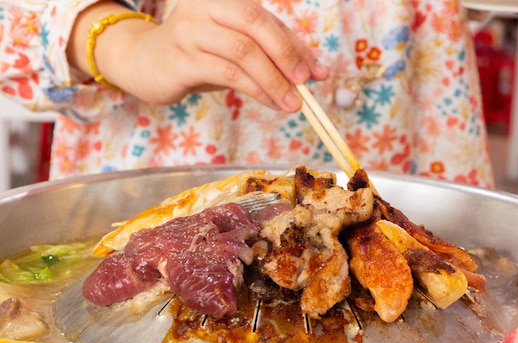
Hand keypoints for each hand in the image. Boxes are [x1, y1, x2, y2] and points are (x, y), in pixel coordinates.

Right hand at [69, 0, 327, 111]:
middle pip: (255, 23)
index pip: (269, 20)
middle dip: (287, 55)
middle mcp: (205, 5)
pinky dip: (256, 90)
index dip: (297, 47)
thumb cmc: (199, 53)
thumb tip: (318, 73)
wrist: (144, 63)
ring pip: (243, 52)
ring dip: (274, 81)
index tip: (319, 73)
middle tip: (306, 83)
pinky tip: (271, 103)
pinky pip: (228, 74)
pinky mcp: (181, 58)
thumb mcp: (237, 48)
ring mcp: (190, 30)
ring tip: (293, 104)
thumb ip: (273, 54)